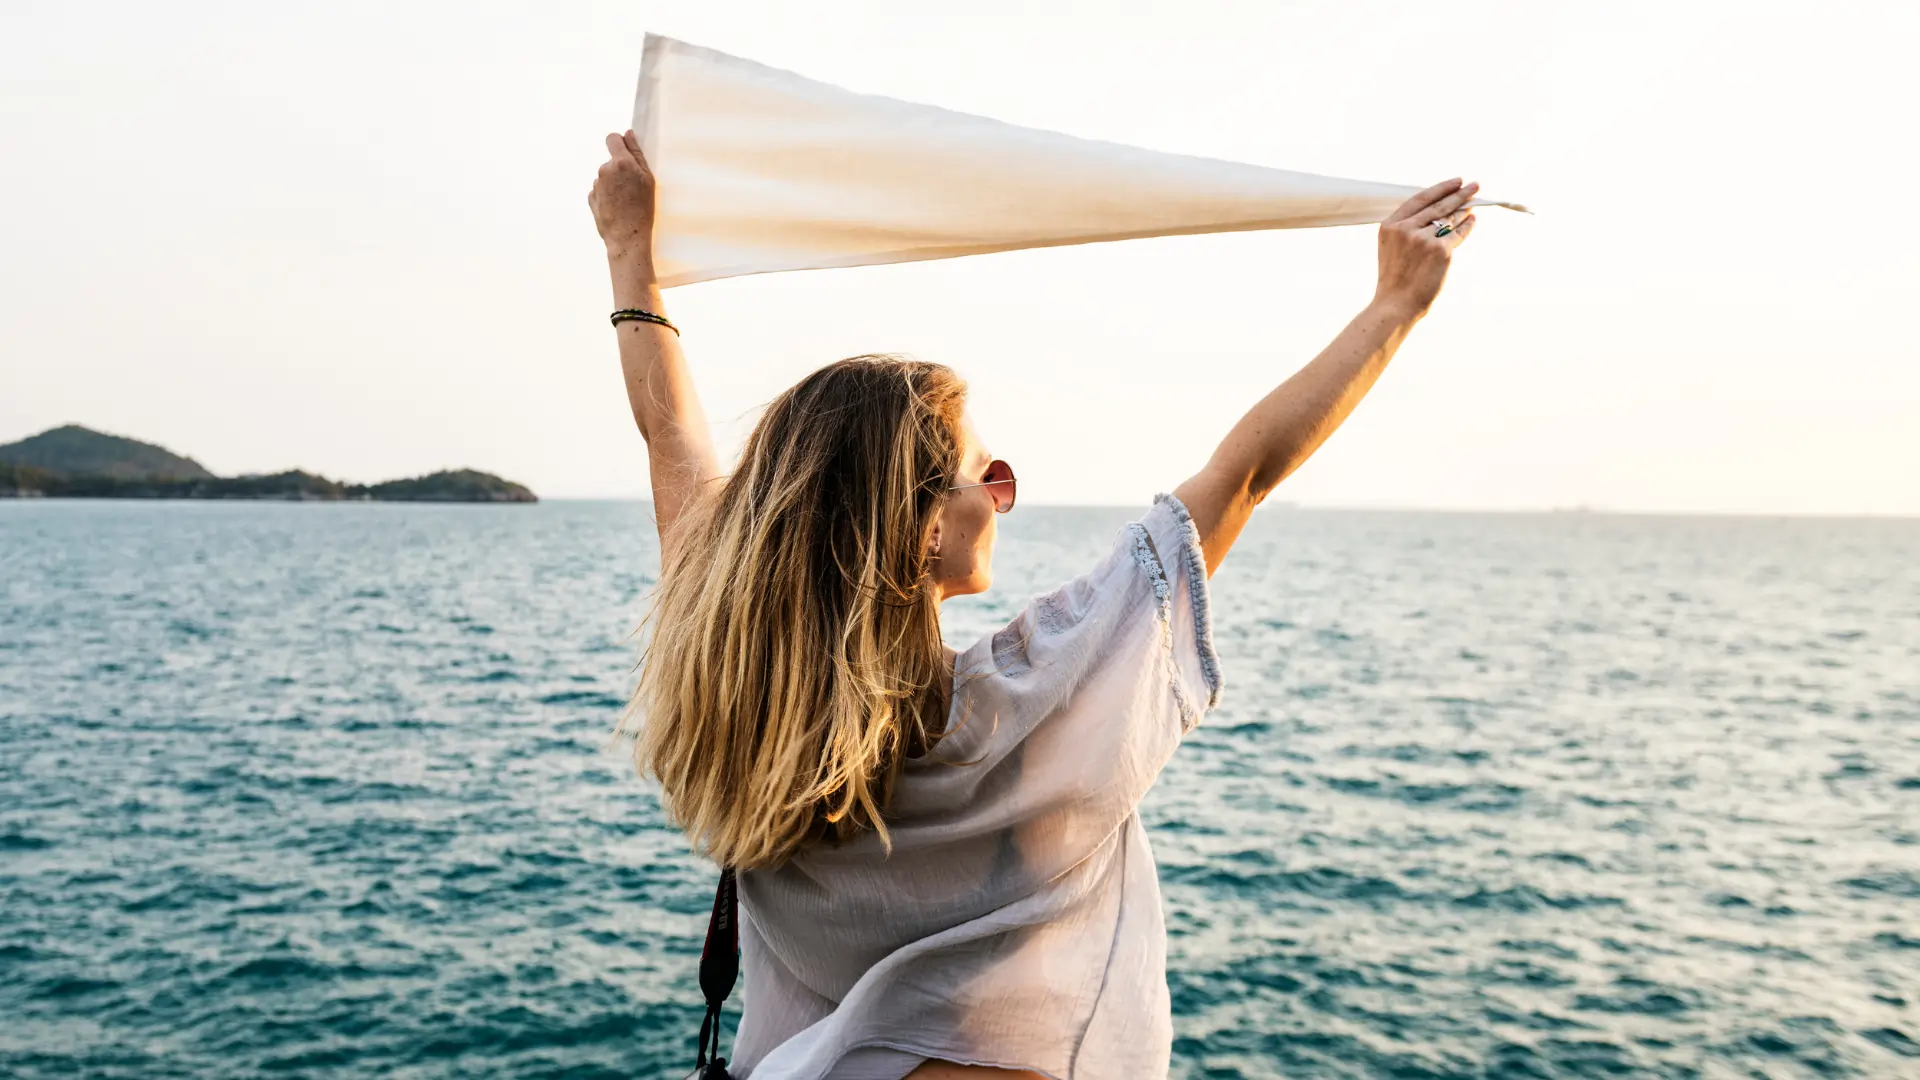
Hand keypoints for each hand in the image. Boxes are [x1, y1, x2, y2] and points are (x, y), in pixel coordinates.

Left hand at [589, 130, 657, 269]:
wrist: (627, 237)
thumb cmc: (643, 209)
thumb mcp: (648, 179)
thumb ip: (637, 154)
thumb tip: (627, 134)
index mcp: (620, 162)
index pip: (612, 138)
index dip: (618, 142)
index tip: (625, 150)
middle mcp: (605, 170)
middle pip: (611, 161)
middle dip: (620, 169)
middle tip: (633, 187)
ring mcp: (596, 184)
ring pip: (606, 177)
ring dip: (614, 184)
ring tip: (626, 201)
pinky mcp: (591, 197)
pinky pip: (601, 191)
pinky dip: (608, 196)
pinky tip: (617, 208)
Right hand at [1373, 178, 1478, 317]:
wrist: (1396, 304)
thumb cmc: (1395, 279)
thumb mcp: (1391, 247)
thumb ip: (1407, 227)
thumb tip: (1440, 210)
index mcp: (1390, 226)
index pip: (1419, 199)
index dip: (1440, 188)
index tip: (1456, 181)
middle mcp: (1405, 229)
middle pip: (1438, 205)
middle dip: (1459, 193)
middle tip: (1474, 185)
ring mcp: (1423, 239)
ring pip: (1449, 219)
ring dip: (1464, 209)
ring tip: (1474, 202)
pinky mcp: (1439, 250)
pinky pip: (1458, 234)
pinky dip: (1467, 226)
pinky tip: (1472, 220)